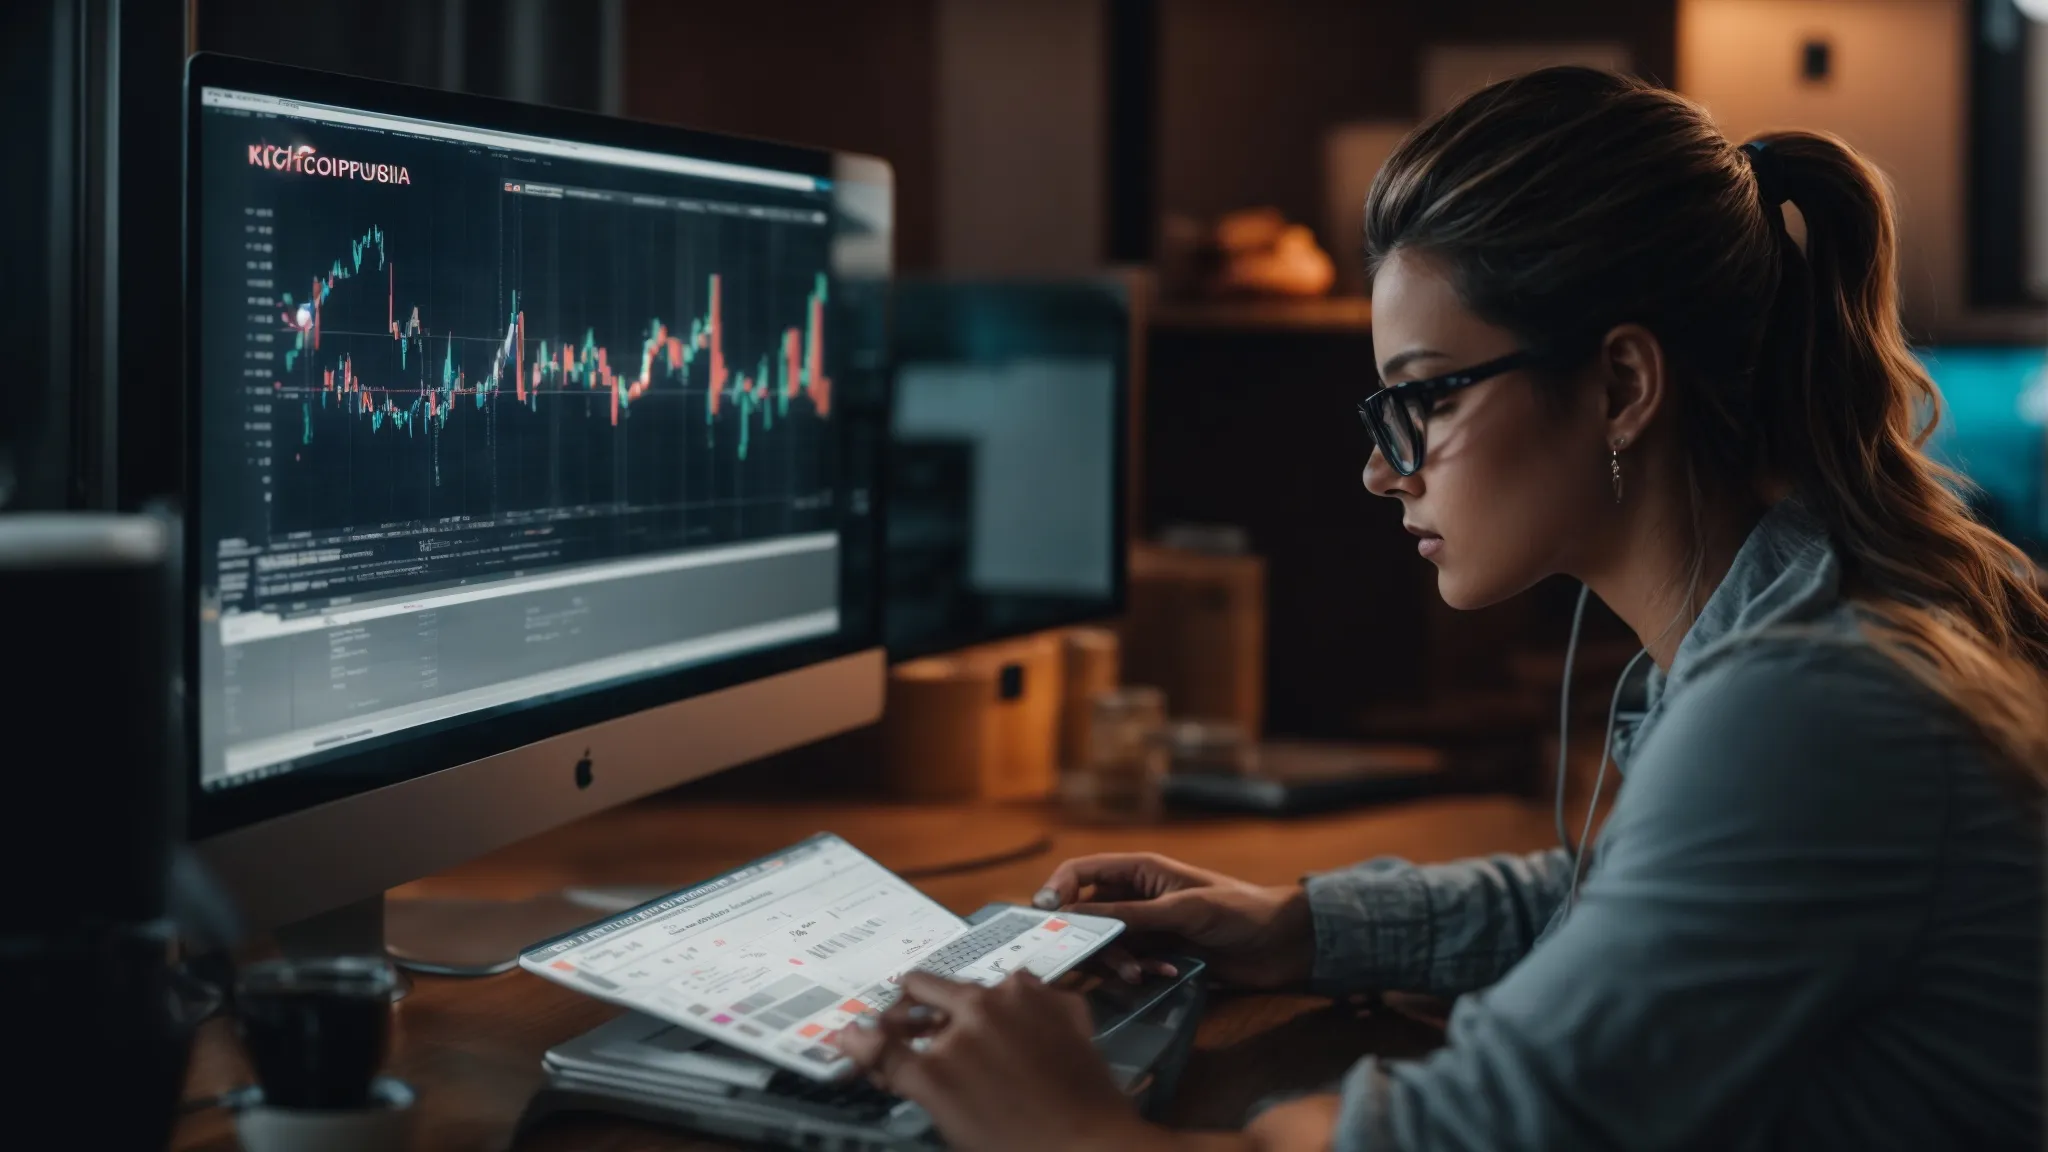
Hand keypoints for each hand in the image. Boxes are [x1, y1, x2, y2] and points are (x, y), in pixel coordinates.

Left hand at [839, 971, 1165, 1151]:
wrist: (1088, 1146)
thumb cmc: (1090, 1098)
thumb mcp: (1076, 1030)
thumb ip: (1046, 1003)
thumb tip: (1019, 988)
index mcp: (1021, 991)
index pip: (967, 986)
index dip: (945, 1000)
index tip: (934, 1011)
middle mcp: (986, 1004)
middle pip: (930, 991)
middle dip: (912, 1006)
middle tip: (901, 1022)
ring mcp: (957, 1039)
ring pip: (904, 1026)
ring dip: (890, 1032)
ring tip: (873, 1042)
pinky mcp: (934, 1077)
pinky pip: (886, 1056)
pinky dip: (862, 1048)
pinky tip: (848, 1042)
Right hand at [1034, 853, 1314, 989]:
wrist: (1284, 945)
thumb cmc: (1239, 912)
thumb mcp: (1183, 909)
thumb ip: (1130, 915)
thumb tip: (1075, 915)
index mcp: (1140, 871)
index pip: (1081, 871)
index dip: (1056, 890)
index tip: (1044, 918)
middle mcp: (1136, 897)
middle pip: (1087, 915)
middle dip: (1091, 939)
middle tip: (1104, 961)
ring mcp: (1147, 928)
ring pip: (1107, 946)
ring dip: (1119, 962)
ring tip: (1142, 975)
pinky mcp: (1160, 955)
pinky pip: (1131, 965)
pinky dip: (1142, 972)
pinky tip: (1165, 975)